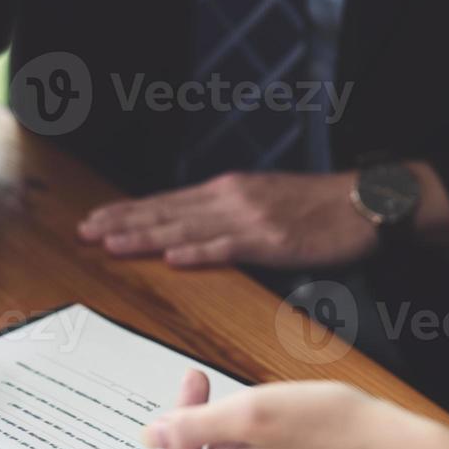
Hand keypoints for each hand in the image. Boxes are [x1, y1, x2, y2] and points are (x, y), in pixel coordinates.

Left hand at [77, 171, 375, 267]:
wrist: (363, 202)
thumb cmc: (317, 208)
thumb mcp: (263, 202)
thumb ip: (227, 214)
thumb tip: (192, 230)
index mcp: (227, 192)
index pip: (166, 203)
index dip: (128, 212)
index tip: (96, 220)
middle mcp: (231, 199)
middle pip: (166, 213)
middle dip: (123, 222)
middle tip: (85, 232)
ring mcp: (250, 219)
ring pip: (187, 229)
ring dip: (147, 236)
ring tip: (112, 243)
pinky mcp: (273, 241)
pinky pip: (229, 247)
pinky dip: (199, 252)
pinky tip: (173, 257)